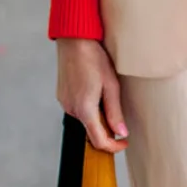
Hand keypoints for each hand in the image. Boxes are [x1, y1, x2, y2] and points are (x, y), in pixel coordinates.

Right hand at [55, 38, 127, 153]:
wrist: (74, 40)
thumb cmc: (94, 58)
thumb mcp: (111, 85)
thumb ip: (115, 112)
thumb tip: (121, 132)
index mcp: (84, 109)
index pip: (98, 141)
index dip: (113, 147)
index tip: (124, 142)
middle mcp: (71, 109)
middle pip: (91, 129)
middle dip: (106, 125)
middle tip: (116, 106)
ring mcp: (65, 102)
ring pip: (85, 118)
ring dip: (97, 113)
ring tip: (104, 91)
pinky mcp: (62, 96)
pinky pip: (78, 108)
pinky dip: (88, 105)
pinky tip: (93, 87)